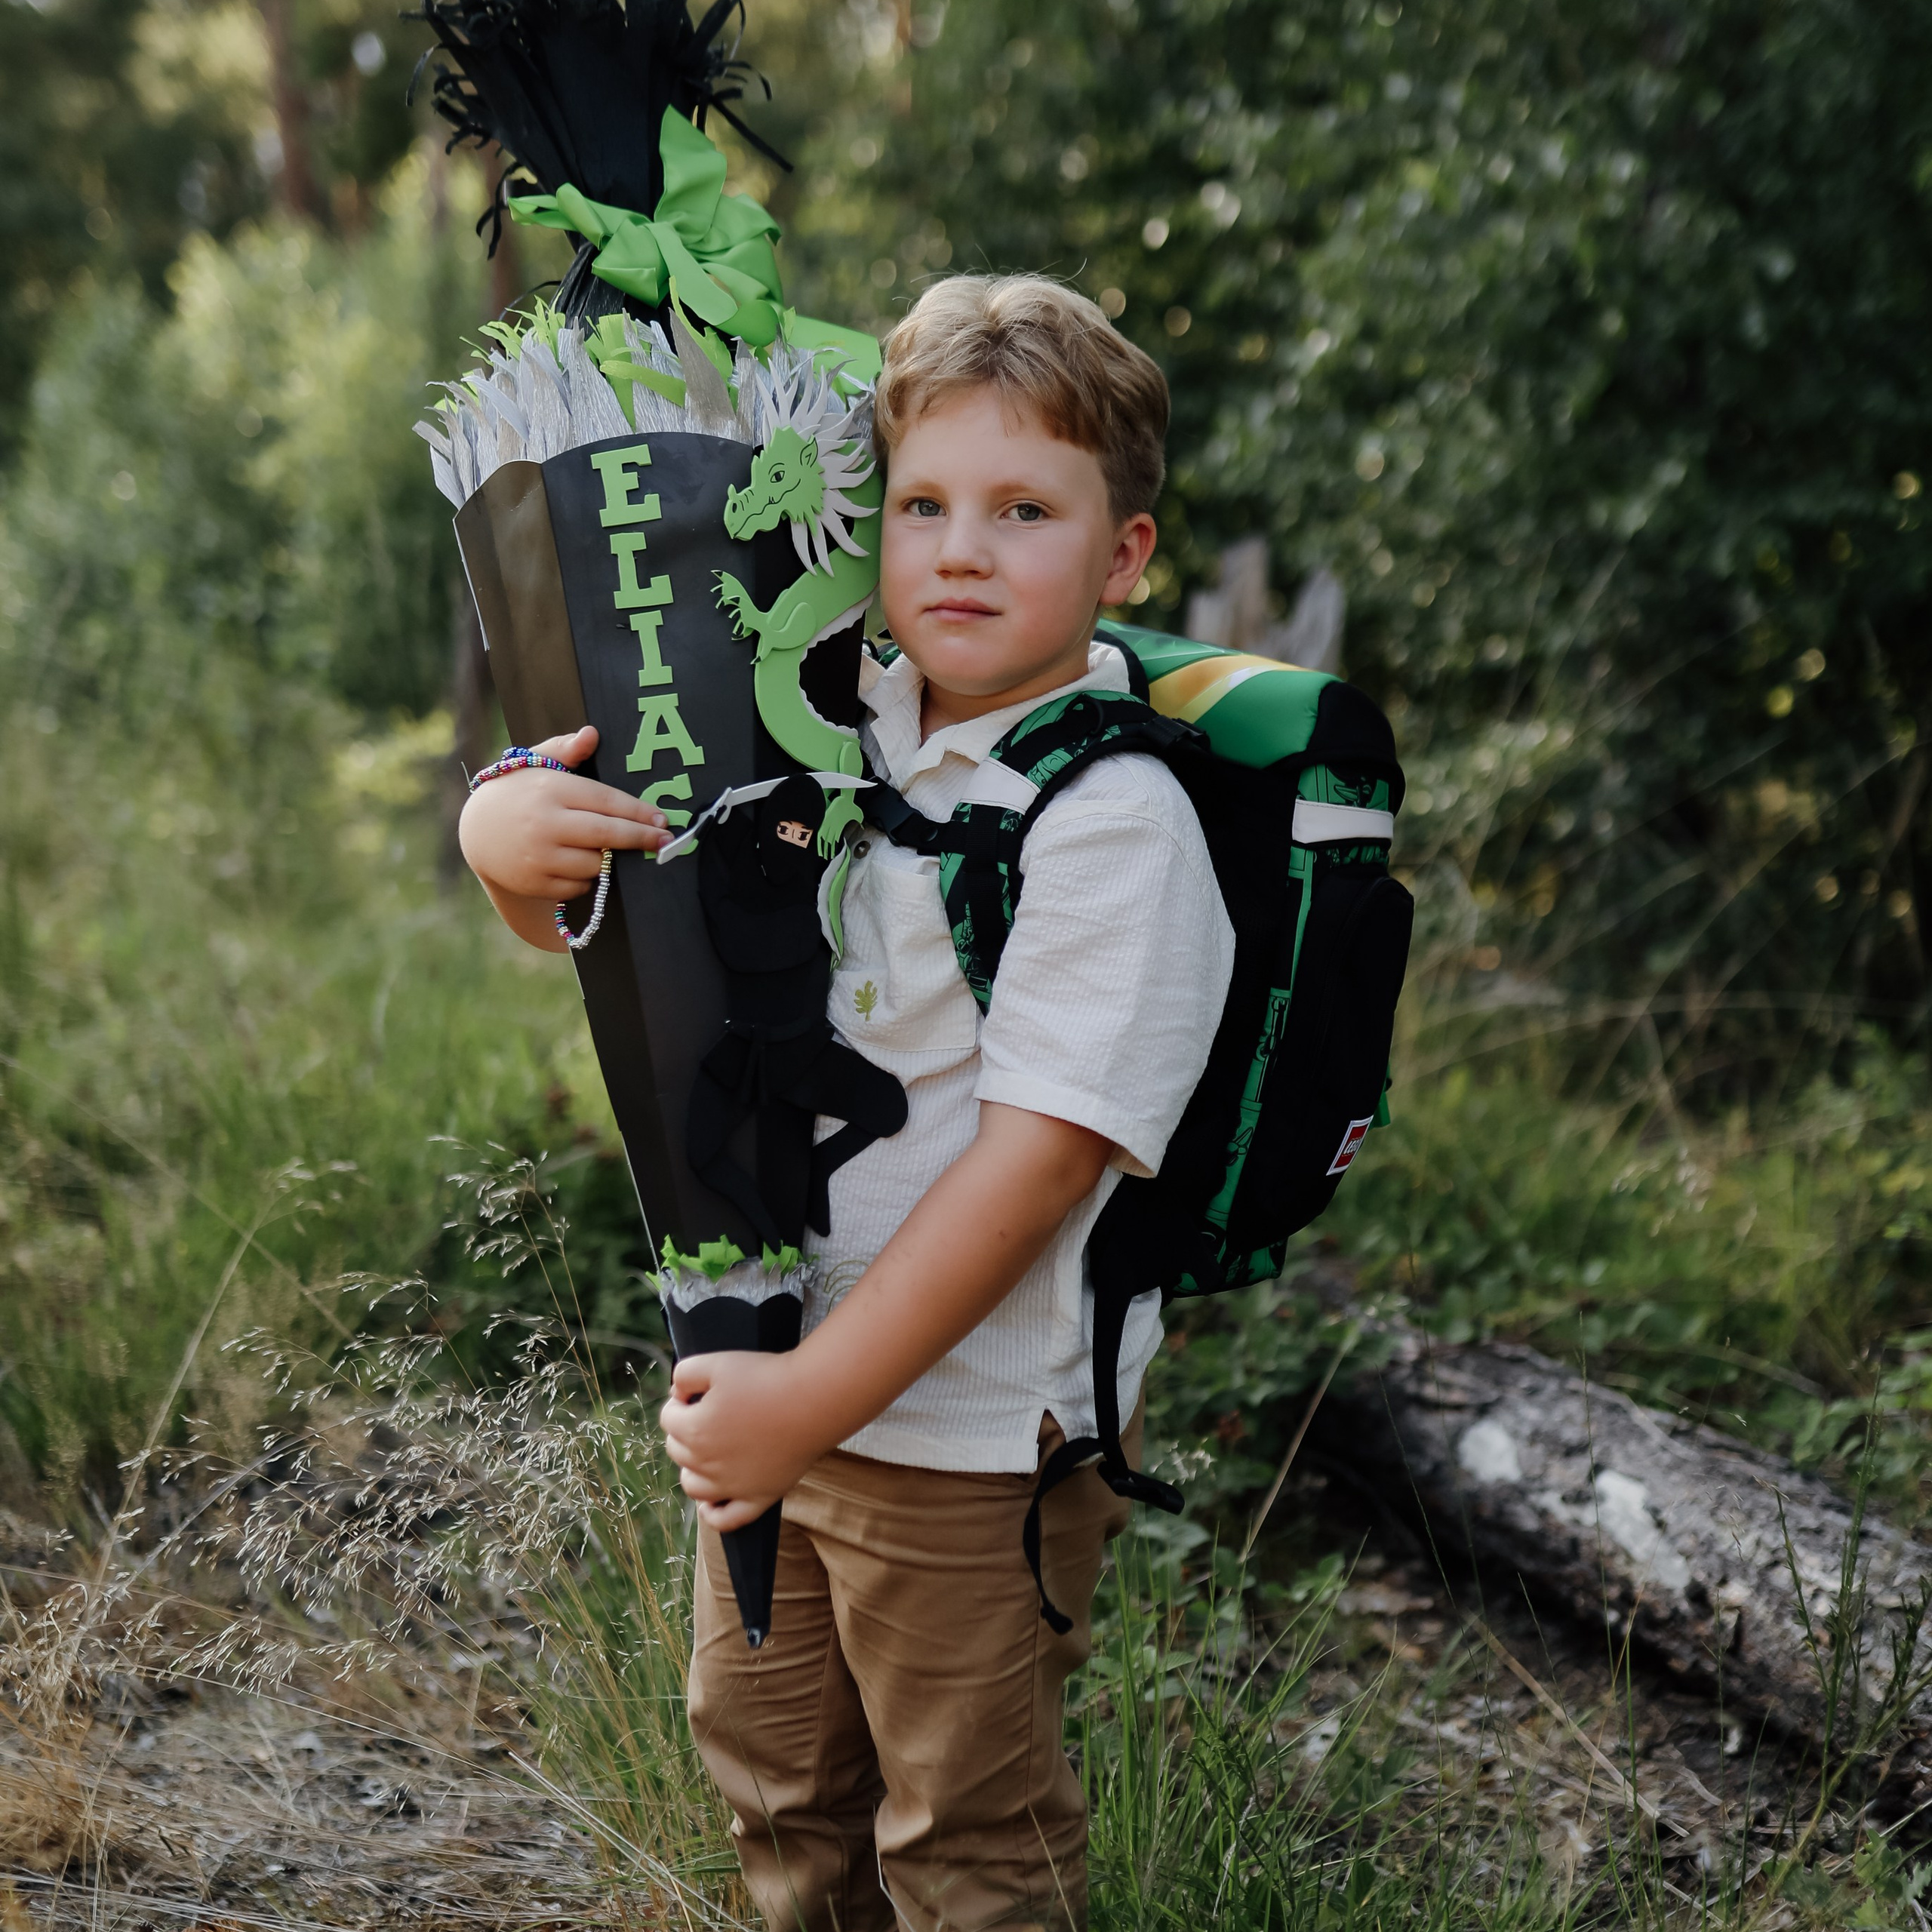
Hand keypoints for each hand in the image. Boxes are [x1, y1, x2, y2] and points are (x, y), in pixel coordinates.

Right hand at [460, 726, 667, 901]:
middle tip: (666, 841)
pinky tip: (577, 863)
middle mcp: (544, 823)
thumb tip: (592, 734)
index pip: (604, 801)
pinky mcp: (534, 882)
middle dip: (641, 839)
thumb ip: (565, 748)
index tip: (662, 819)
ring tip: (603, 848)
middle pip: (606, 835)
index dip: (638, 812)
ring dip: (607, 859)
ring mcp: (538, 856)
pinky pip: (578, 886)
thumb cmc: (518, 791)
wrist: (477, 831)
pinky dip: (586, 878)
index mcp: (550, 790)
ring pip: (595, 864)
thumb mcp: (536, 763)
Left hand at [659, 1351, 824, 1532]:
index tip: (699, 1392)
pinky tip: (712, 1501)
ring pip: (692, 1486)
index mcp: (693, 1430)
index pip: (668, 1418)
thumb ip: (684, 1374)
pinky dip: (713, 1513)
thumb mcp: (718, 1362)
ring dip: (692, 1468)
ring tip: (709, 1450)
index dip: (681, 1401)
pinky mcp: (757, 1498)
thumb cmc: (766, 1378)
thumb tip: (676, 1394)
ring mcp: (731, 1486)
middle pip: (677, 1450)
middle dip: (686, 1430)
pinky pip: (725, 1520)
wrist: (812, 1400)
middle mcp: (706, 1464)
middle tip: (712, 1413)